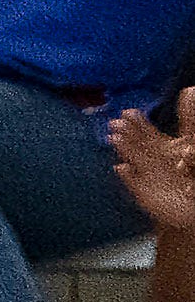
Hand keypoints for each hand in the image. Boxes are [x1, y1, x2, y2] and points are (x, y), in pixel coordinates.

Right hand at [110, 108, 194, 233]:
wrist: (189, 209)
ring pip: (134, 160)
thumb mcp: (192, 144)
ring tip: (115, 138)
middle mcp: (154, 162)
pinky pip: (134, 184)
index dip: (138, 124)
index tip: (127, 112)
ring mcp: (148, 178)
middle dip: (127, 133)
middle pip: (138, 145)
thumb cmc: (191, 178)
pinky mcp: (144, 194)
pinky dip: (128, 177)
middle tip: (117, 121)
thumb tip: (189, 92)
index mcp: (165, 151)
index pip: (149, 135)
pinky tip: (122, 168)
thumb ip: (190, 125)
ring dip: (124, 149)